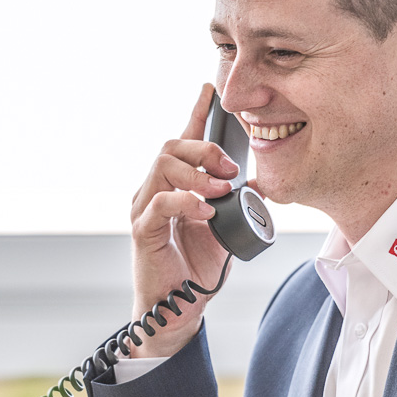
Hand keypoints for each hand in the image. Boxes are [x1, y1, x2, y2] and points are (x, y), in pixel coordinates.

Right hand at [129, 84, 240, 357]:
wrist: (178, 307)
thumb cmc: (196, 269)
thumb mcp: (225, 230)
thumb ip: (234, 206)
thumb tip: (254, 186)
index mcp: (175, 187)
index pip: (183, 143)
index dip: (196, 113)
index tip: (210, 89)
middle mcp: (154, 192)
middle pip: (171, 147)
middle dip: (205, 150)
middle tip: (232, 170)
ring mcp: (144, 209)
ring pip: (163, 167)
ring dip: (198, 174)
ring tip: (221, 191)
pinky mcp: (141, 231)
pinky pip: (160, 203)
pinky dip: (186, 203)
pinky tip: (206, 212)